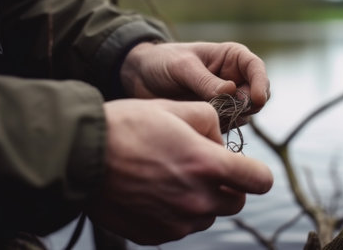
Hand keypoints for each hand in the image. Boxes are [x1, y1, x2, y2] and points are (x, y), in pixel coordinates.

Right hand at [87, 99, 272, 244]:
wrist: (81, 155)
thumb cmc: (128, 126)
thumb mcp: (176, 108)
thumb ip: (211, 123)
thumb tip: (220, 143)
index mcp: (207, 166)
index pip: (260, 181)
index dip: (256, 172)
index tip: (245, 168)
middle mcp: (196, 200)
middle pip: (236, 203)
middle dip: (228, 186)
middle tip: (204, 168)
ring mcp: (176, 222)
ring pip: (208, 215)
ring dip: (202, 198)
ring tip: (173, 176)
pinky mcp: (156, 235)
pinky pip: (181, 226)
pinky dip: (177, 211)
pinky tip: (155, 191)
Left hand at [120, 42, 269, 112]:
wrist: (141, 78)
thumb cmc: (162, 61)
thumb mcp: (181, 67)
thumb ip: (204, 81)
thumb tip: (231, 92)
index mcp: (231, 58)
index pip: (256, 68)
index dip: (261, 83)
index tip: (257, 99)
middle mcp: (235, 78)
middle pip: (256, 95)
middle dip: (246, 105)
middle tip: (225, 111)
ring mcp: (227, 99)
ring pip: (245, 114)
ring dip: (231, 118)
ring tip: (205, 114)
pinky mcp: (218, 115)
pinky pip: (230, 125)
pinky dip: (221, 127)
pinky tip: (201, 123)